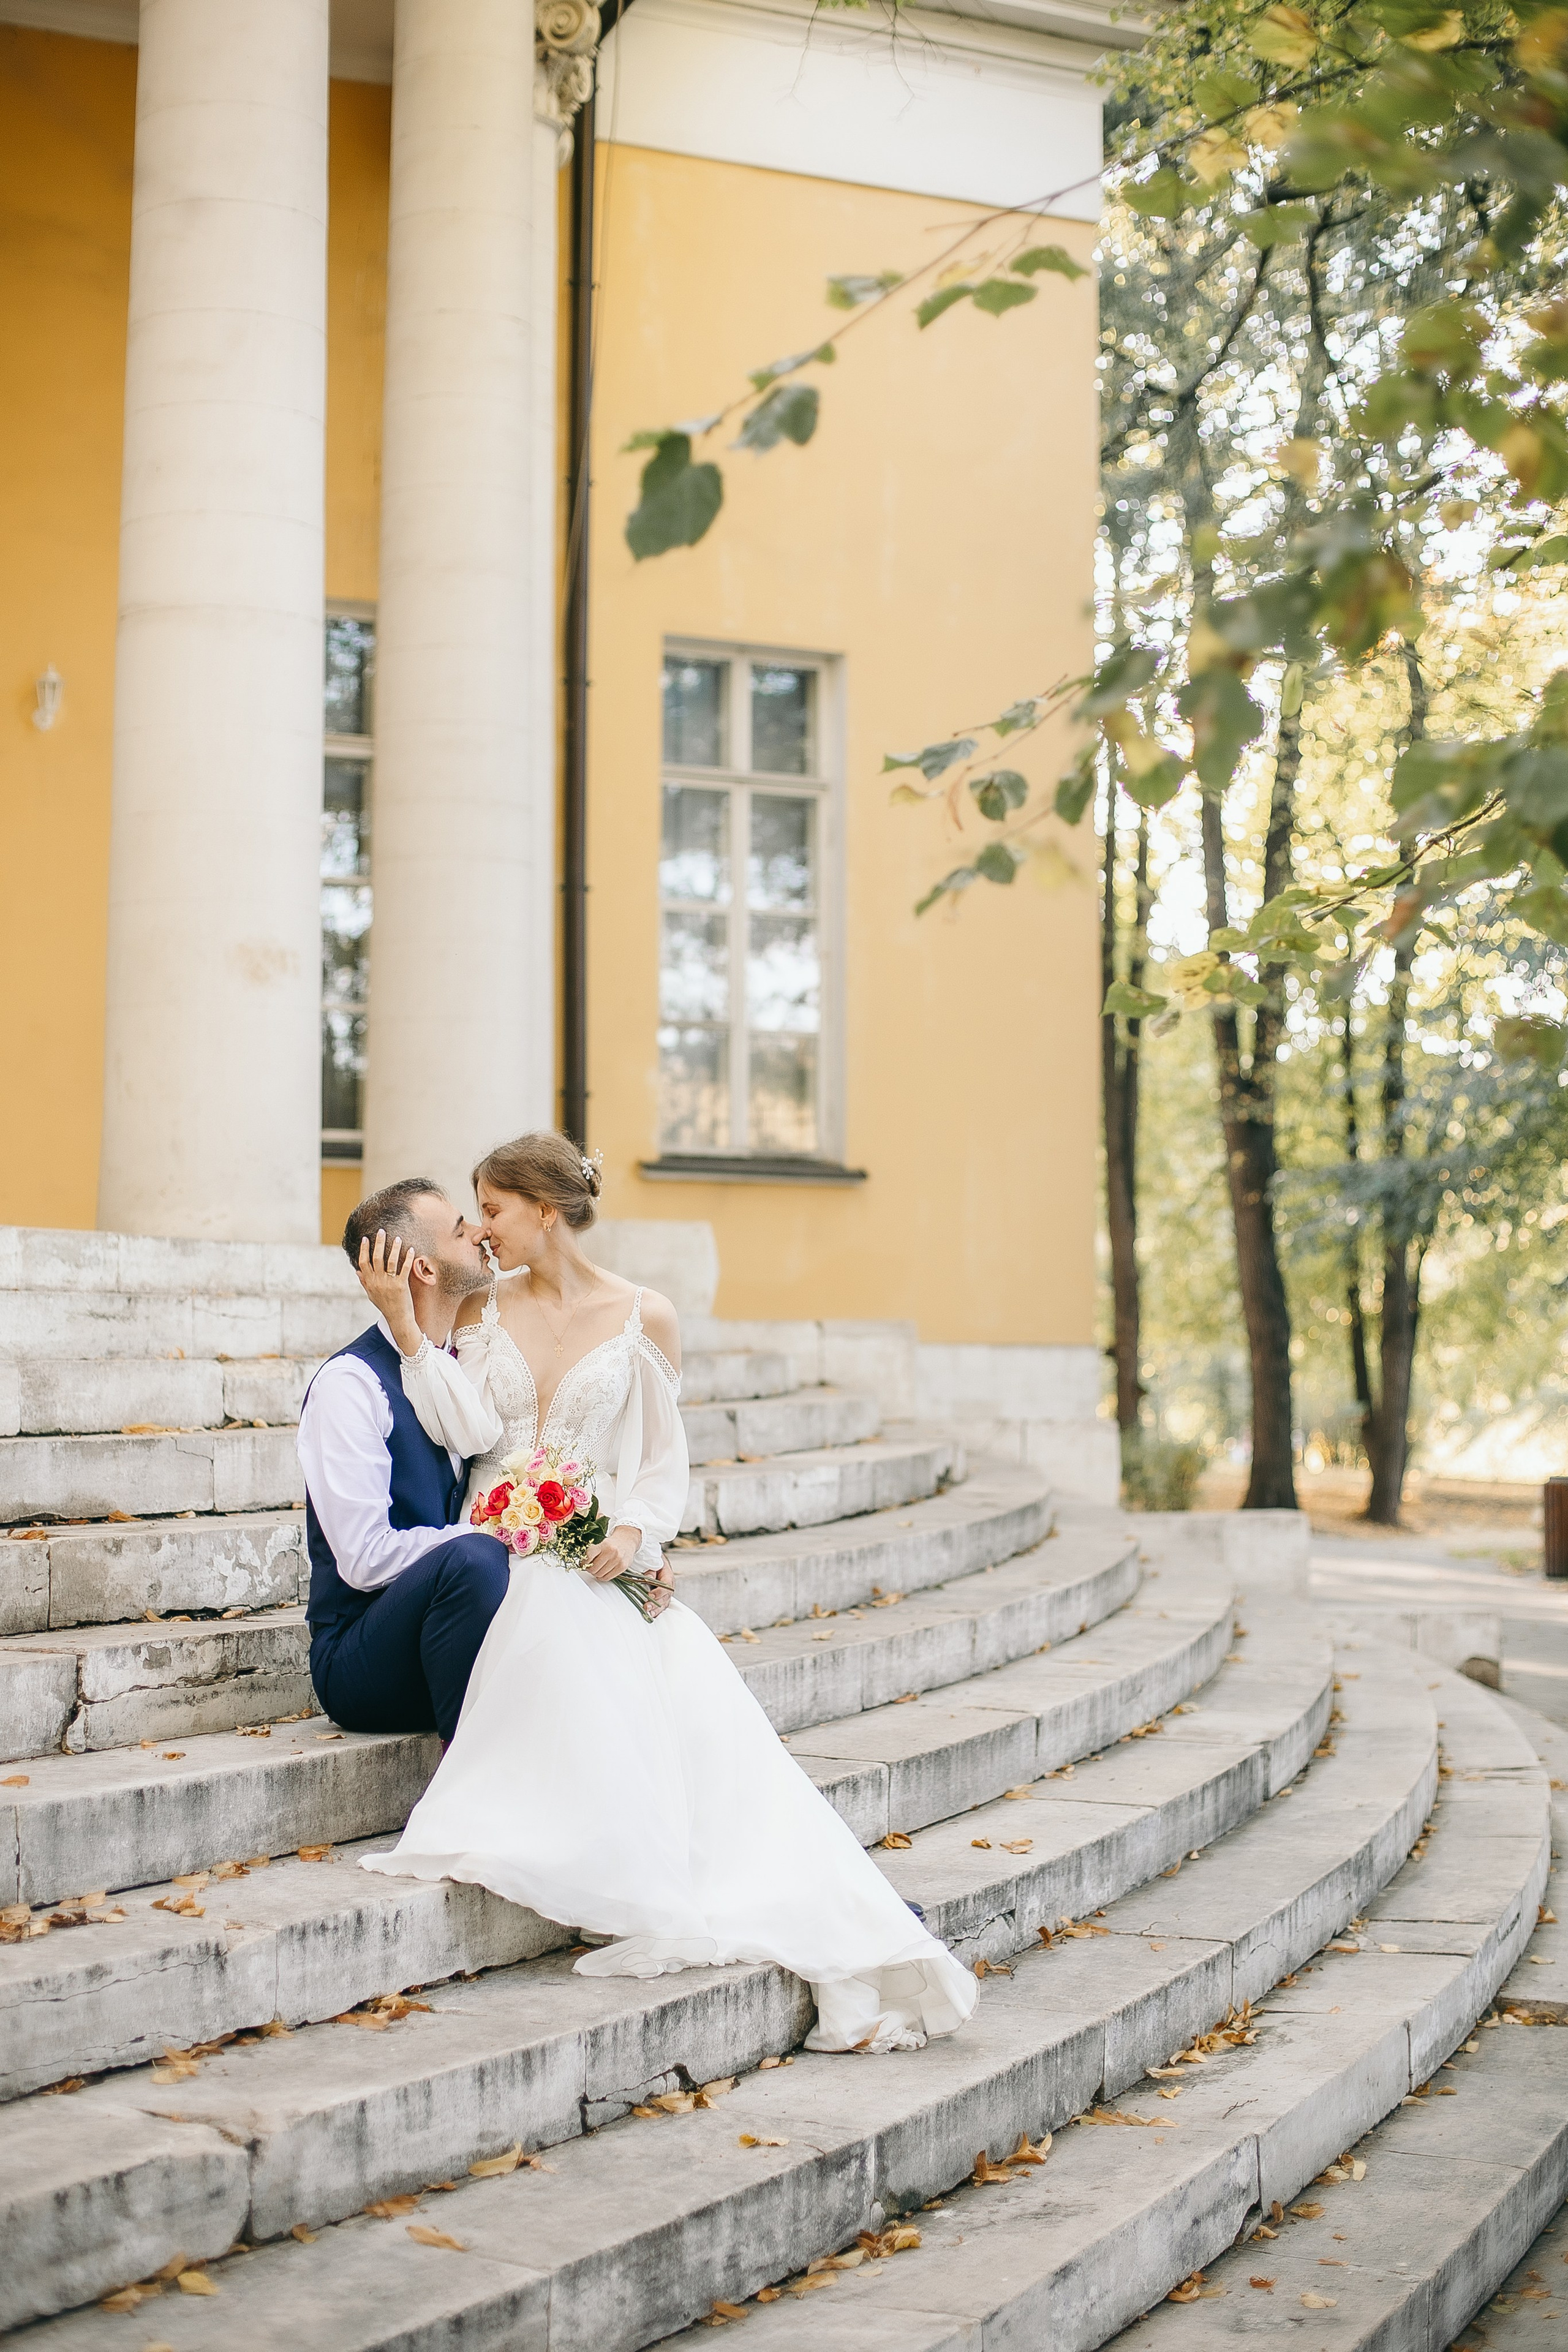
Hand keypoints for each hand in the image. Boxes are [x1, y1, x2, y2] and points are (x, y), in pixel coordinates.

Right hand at [356, 1230, 422, 1356]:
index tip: (365, 1239)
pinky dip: (407, 1258)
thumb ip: (364, 1282)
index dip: (363, 1250)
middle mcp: (377, 1282)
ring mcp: (389, 1283)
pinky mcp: (401, 1286)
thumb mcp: (371, 1295)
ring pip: (389, 1261)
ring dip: (393, 1248)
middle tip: (381, 1231)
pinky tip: (411, 1249)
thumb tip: (357, 1271)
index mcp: (369, 1283)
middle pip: (376, 1258)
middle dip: (378, 1243)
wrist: (398, 1319)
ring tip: (397, 1237)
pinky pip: (404, 1268)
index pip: (363, 1262)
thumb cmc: (385, 1306)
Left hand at [584, 1524, 641, 1581]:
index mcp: (604, 1544)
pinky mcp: (622, 1567)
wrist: (627, 1540)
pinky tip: (602, 1573)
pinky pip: (607, 1577)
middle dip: (589, 1569)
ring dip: (596, 1574)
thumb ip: (593, 1551)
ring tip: (597, 1569)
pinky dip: (602, 1577)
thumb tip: (582, 1563)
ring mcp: (618, 1560)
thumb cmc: (612, 1543)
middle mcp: (612, 1552)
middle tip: (590, 1567)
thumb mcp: (602, 1543)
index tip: (583, 1563)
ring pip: (599, 1574)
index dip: (584, 1562)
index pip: (589, 1556)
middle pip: (594, 1568)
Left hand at [646, 1558, 675, 1618]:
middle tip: (646, 1607)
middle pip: (665, 1597)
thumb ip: (651, 1571)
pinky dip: (656, 1612)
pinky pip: (661, 1606)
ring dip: (656, 1610)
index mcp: (668, 1577)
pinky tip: (651, 1616)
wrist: (657, 1564)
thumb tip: (649, 1578)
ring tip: (648, 1613)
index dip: (659, 1592)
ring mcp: (666, 1594)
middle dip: (656, 1604)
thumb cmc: (654, 1563)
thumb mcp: (653, 1564)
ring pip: (664, 1604)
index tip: (650, 1595)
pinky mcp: (662, 1599)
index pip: (666, 1586)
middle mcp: (669, 1587)